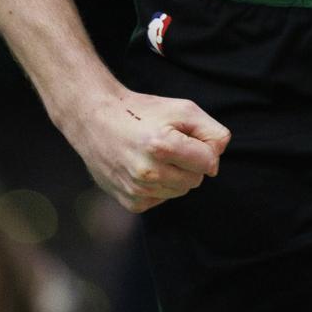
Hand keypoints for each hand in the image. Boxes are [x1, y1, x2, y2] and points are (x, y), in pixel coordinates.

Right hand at [56, 88, 229, 213]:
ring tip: (156, 155)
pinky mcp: (129, 202)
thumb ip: (212, 132)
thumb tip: (215, 161)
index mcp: (162, 146)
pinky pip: (162, 199)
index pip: (209, 162)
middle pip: (196, 179)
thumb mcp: (184, 109)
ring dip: (176, 175)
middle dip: (191, 163)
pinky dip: (160, 186)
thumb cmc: (144, 112)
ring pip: (180, 191)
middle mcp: (148, 173)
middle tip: (171, 144)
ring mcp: (136, 190)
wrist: (96, 120)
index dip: (205, 147)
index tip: (190, 136)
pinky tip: (145, 167)